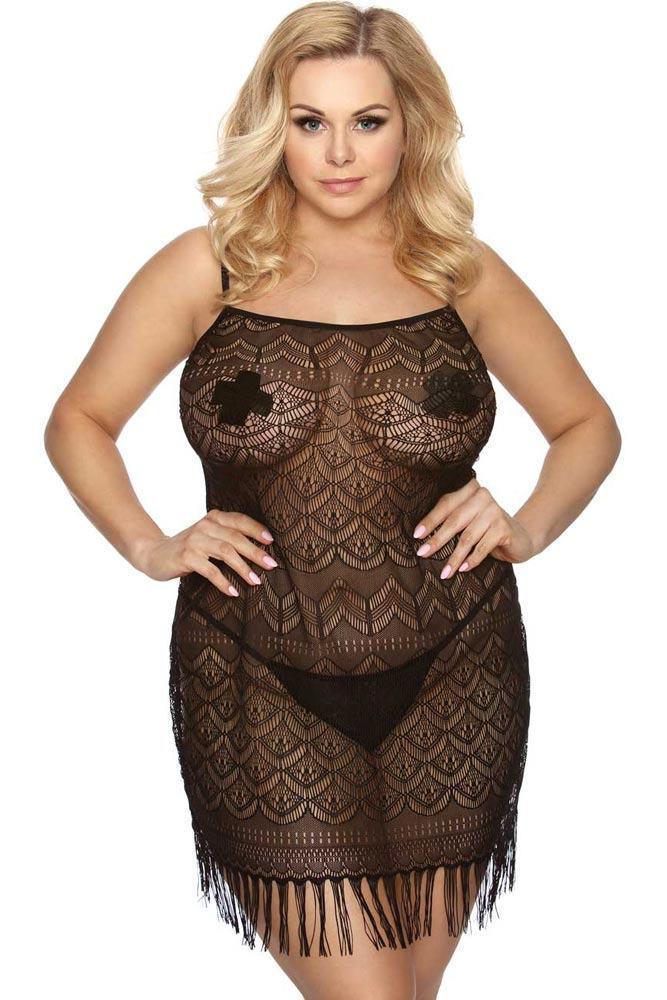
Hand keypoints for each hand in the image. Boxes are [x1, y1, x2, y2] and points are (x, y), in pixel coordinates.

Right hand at [132, 511, 277, 595]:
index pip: (239, 520)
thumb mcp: (208, 537)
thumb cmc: (188, 548)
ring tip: (256, 581)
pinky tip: (233, 591)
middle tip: (271, 565)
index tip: (271, 541)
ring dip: (243, 568)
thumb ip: (227, 537)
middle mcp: (204, 526)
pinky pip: (210, 570)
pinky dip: (223, 582)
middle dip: (256, 552)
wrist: (153, 553)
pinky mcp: (186, 556)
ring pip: (226, 552)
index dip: (256, 529)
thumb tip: (260, 551)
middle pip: (236, 537)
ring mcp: (195, 540)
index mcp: (213, 518)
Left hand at [413, 478, 535, 578]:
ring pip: (467, 537)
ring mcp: (495, 511)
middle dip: (437, 540)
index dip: (430, 520)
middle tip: (422, 553)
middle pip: (454, 521)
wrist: (521, 538)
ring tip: (444, 572)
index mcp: (470, 490)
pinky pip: (482, 547)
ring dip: (454, 557)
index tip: (416, 535)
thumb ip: (451, 521)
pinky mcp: (504, 528)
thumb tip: (421, 536)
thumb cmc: (487, 530)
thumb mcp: (468, 522)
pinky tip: (462, 569)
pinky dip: (471, 560)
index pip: (446, 504)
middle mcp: (483, 496)